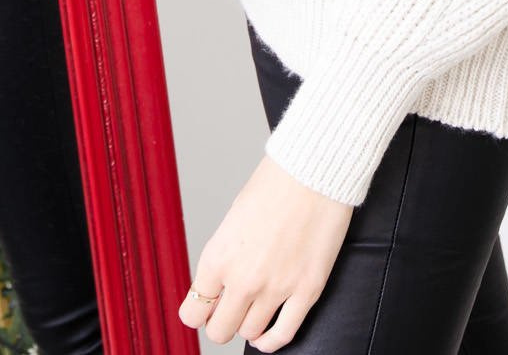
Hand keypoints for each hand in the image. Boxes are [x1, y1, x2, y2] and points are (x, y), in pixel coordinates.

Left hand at [179, 153, 352, 348]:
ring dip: (249, 325)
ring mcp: (276, 288)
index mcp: (219, 257)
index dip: (200, 311)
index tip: (206, 307)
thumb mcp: (234, 218)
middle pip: (220, 331)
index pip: (193, 313)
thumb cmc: (276, 183)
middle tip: (229, 310)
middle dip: (222, 322)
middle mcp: (243, 279)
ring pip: (250, 334)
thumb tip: (220, 281)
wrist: (314, 170)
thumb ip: (225, 255)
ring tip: (253, 311)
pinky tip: (268, 335)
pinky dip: (272, 341)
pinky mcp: (307, 290)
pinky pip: (284, 334)